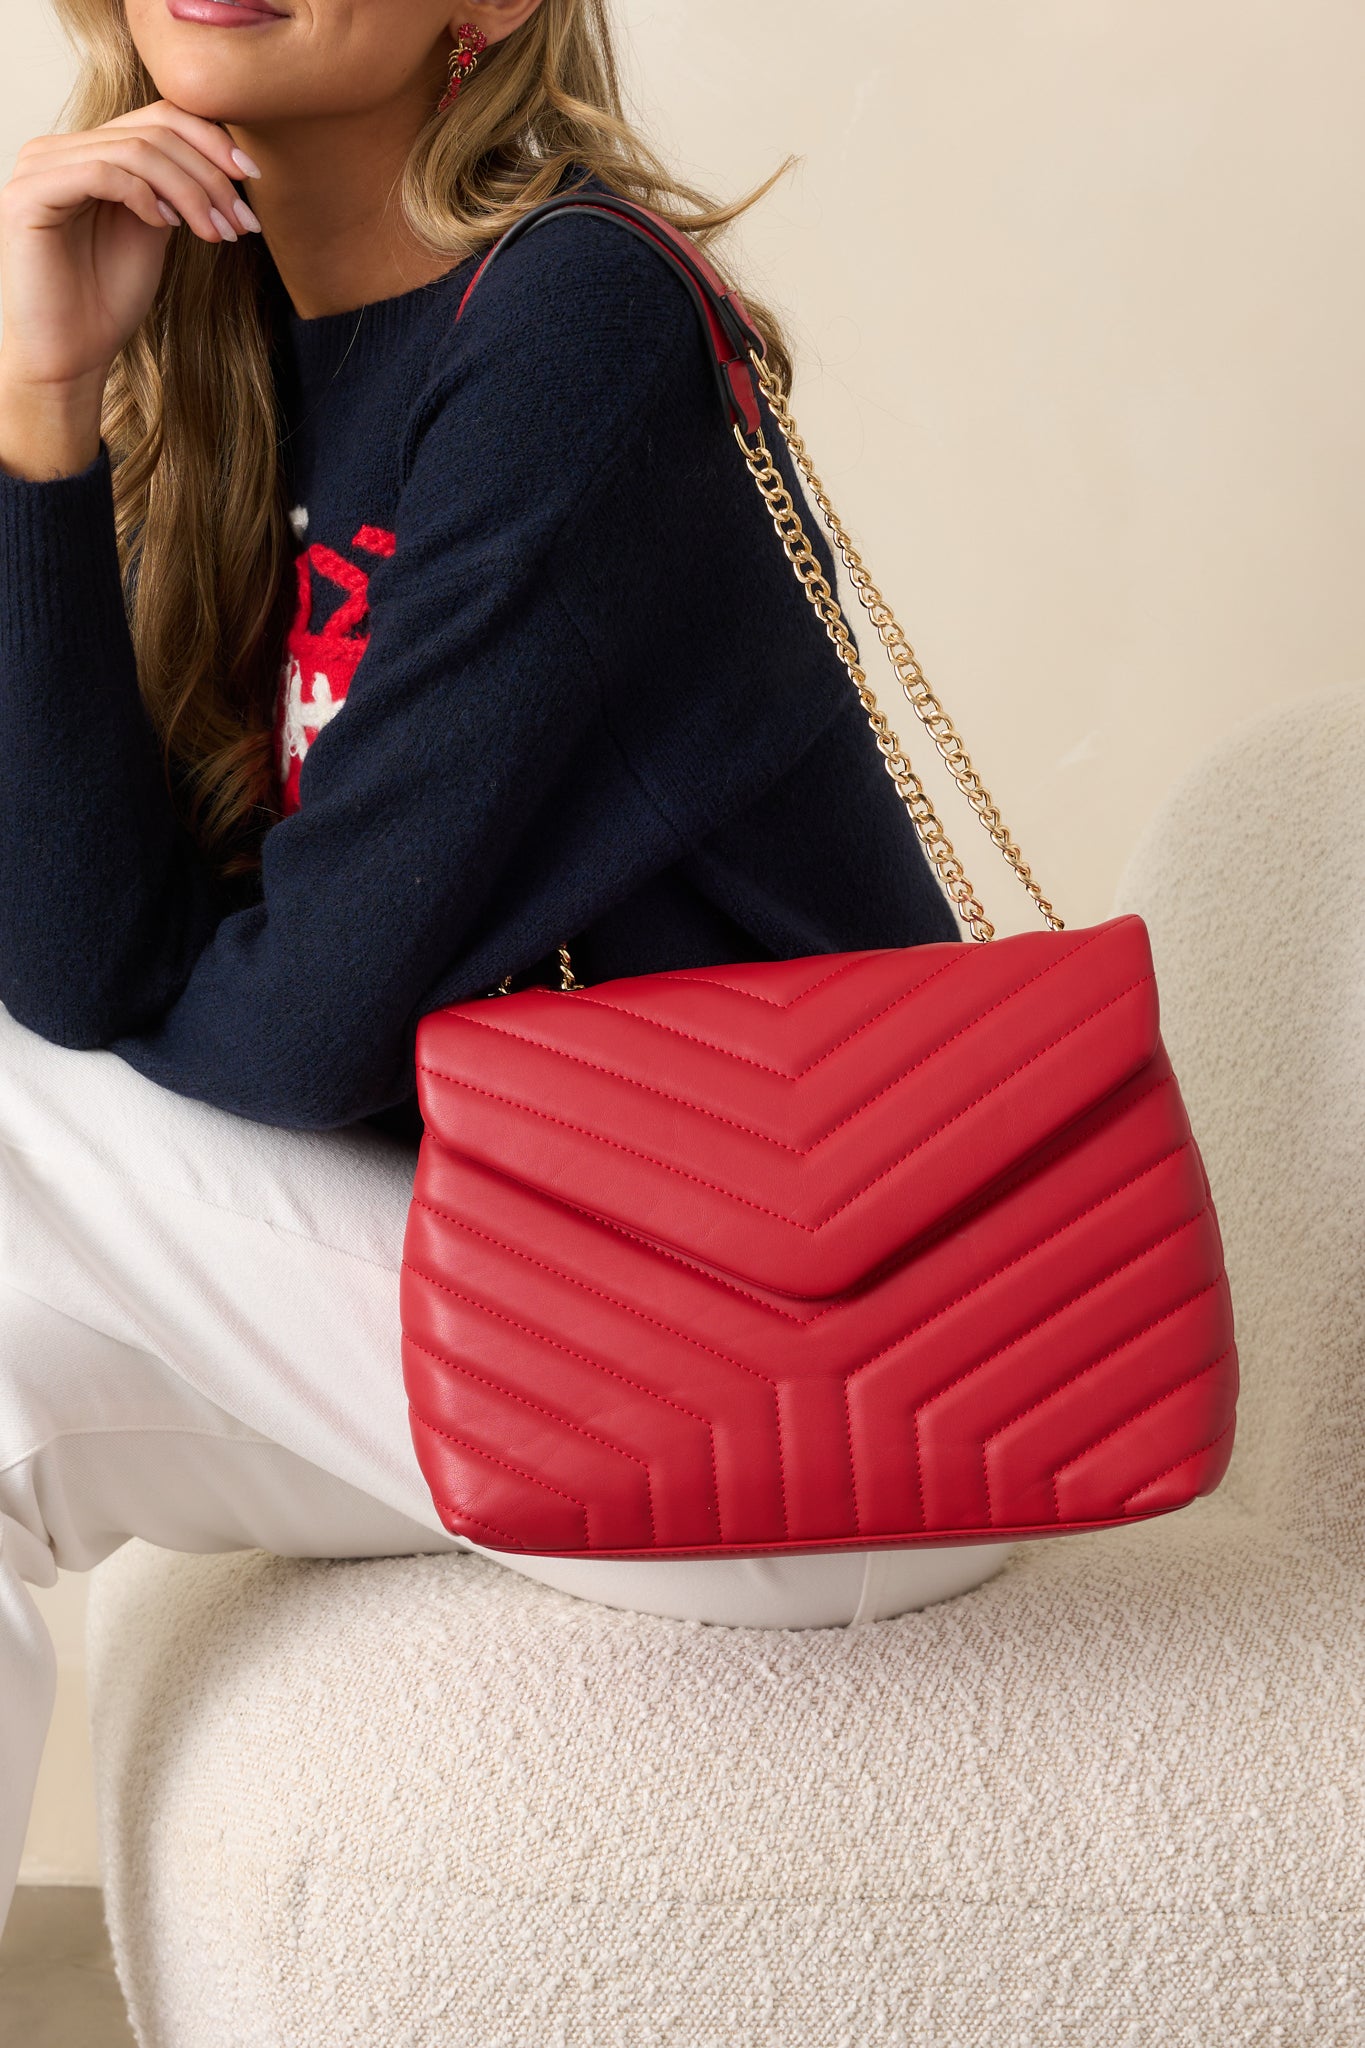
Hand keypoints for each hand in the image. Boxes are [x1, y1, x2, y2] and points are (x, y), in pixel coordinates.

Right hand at [0, 100, 261, 407]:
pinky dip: (144, 196)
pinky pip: (101, 173)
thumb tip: (226, 161)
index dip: (212, 141)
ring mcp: (40, 168)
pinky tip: (167, 227)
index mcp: (89, 151)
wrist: (70, 354)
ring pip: (134, 150)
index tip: (253, 180)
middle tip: (241, 223)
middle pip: (152, 130)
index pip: (158, 117)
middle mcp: (59, 149)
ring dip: (190, 192)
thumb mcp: (155, 231)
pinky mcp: (28, 196)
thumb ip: (174, 188)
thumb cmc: (109, 299)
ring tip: (215, 233)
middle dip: (209, 177)